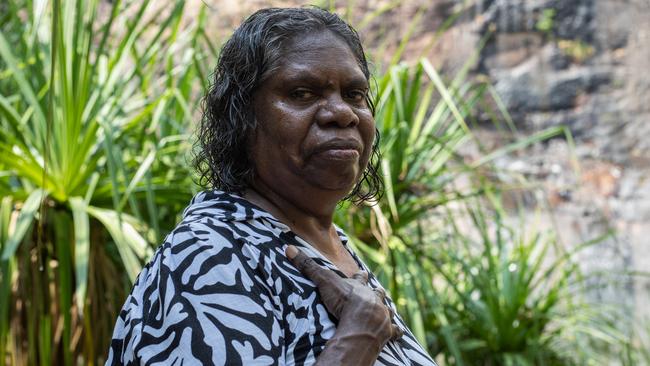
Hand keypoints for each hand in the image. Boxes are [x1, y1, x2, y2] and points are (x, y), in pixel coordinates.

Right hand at [285, 245, 401, 365]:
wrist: (362, 323)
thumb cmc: (343, 301)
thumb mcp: (324, 282)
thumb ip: (308, 267)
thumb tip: (289, 248)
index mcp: (361, 287)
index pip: (361, 277)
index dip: (361, 275)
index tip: (363, 272)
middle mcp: (374, 298)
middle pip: (377, 292)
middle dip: (377, 292)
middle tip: (378, 291)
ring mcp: (383, 314)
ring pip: (388, 310)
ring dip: (387, 310)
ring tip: (388, 311)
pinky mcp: (388, 331)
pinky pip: (395, 331)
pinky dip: (395, 332)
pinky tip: (397, 333)